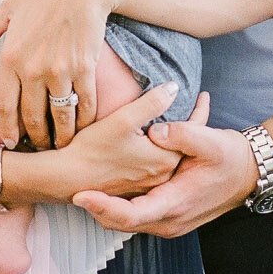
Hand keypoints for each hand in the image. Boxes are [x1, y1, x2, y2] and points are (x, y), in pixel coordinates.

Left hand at [0, 0, 114, 148]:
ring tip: (62, 145)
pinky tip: (84, 127)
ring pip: (59, 119)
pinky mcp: (84, 69)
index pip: (4, 107)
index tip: (10, 143)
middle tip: (38, 148)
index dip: (6, 131)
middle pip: (32, 119)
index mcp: (10, 57)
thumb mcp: (11, 5)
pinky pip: (84, 105)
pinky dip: (84, 121)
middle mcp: (33, 69)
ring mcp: (60, 71)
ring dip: (60, 137)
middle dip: (35, 140)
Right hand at [32, 82, 187, 202]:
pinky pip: (156, 165)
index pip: (192, 133)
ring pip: (170, 156)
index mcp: (164, 159)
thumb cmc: (92, 148)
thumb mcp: (123, 119)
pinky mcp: (135, 186)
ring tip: (180, 121)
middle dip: (191, 126)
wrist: (66, 178)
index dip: (200, 111)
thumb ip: (152, 103)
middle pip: (184, 146)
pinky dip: (161, 150)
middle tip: (198, 105)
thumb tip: (175, 87)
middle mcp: (161, 176)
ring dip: (176, 139)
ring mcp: (148, 183)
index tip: (205, 95)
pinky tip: (155, 140)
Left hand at [73, 101, 257, 237]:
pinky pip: (138, 215)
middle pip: (122, 222)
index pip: (131, 215)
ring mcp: (169, 223)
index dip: (103, 207)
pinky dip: (120, 205)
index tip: (81, 194)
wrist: (250, 174)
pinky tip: (108, 189)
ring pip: (128, 221)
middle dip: (97, 208)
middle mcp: (169, 221)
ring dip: (106, 208)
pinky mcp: (169, 217)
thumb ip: (183, 133)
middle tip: (73, 190)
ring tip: (83, 189)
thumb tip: (156, 130)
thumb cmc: (231, 158)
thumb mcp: (212, 141)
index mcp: (176, 204)